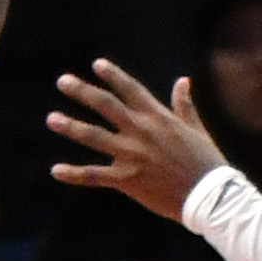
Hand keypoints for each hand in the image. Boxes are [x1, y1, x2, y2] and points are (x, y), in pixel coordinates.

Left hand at [48, 59, 225, 220]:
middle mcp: (141, 131)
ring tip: (51, 118)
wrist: (209, 196)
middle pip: (105, 105)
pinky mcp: (127, 179)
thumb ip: (184, 105)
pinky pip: (95, 175)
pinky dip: (74, 174)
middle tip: (62, 81)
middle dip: (82, 91)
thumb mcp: (195, 128)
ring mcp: (132, 155)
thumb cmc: (205, 161)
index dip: (113, 75)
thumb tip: (182, 81)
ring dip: (71, 126)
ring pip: (94, 137)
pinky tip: (56, 170)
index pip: (130, 89)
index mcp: (158, 117)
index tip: (96, 64)